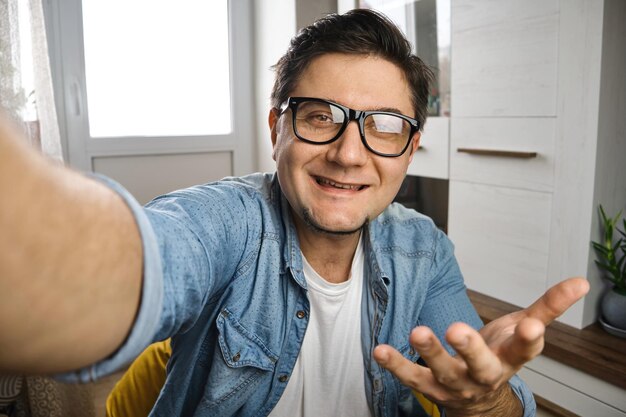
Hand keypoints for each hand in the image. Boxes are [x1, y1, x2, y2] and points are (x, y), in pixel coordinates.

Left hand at [373, 277, 589, 415]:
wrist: (480, 401)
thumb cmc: (500, 356)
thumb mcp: (524, 331)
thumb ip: (548, 306)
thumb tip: (580, 282)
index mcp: (510, 359)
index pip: (525, 350)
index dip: (529, 339)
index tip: (533, 325)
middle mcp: (484, 375)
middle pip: (480, 365)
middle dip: (471, 348)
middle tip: (458, 330)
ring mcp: (455, 385)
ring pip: (443, 372)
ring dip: (430, 353)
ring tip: (417, 332)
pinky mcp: (429, 388)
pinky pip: (411, 379)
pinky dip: (396, 366)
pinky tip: (380, 350)